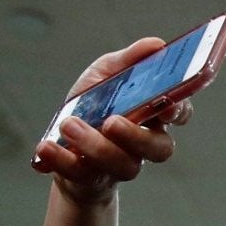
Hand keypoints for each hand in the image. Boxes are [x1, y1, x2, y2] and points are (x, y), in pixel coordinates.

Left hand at [32, 36, 188, 203]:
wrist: (63, 142)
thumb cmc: (94, 105)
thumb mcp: (107, 75)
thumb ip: (130, 61)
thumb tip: (156, 45)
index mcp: (152, 115)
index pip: (179, 113)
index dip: (178, 111)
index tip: (164, 107)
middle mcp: (142, 144)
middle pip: (160, 149)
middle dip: (137, 136)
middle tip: (111, 122)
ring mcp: (119, 165)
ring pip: (123, 165)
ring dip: (95, 145)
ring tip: (69, 125)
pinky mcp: (91, 180)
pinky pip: (81, 175)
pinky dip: (62, 161)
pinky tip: (47, 147)